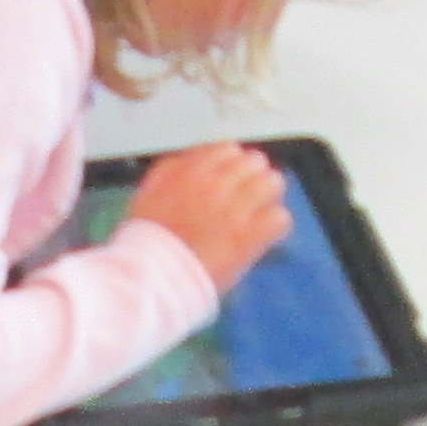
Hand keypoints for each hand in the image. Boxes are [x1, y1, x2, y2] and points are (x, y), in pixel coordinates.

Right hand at [133, 143, 292, 292]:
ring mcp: (236, 209)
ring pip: (273, 184)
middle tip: (246, 198)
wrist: (151, 276)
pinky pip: (280, 218)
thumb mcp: (149, 192)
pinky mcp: (250, 236)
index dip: (232, 165)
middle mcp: (217, 183)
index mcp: (191, 170)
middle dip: (252, 178)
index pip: (229, 149)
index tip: (230, 180)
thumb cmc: (146, 240)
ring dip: (268, 197)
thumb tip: (192, 159)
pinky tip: (263, 236)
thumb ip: (172, 170)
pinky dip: (274, 226)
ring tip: (258, 215)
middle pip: (255, 162)